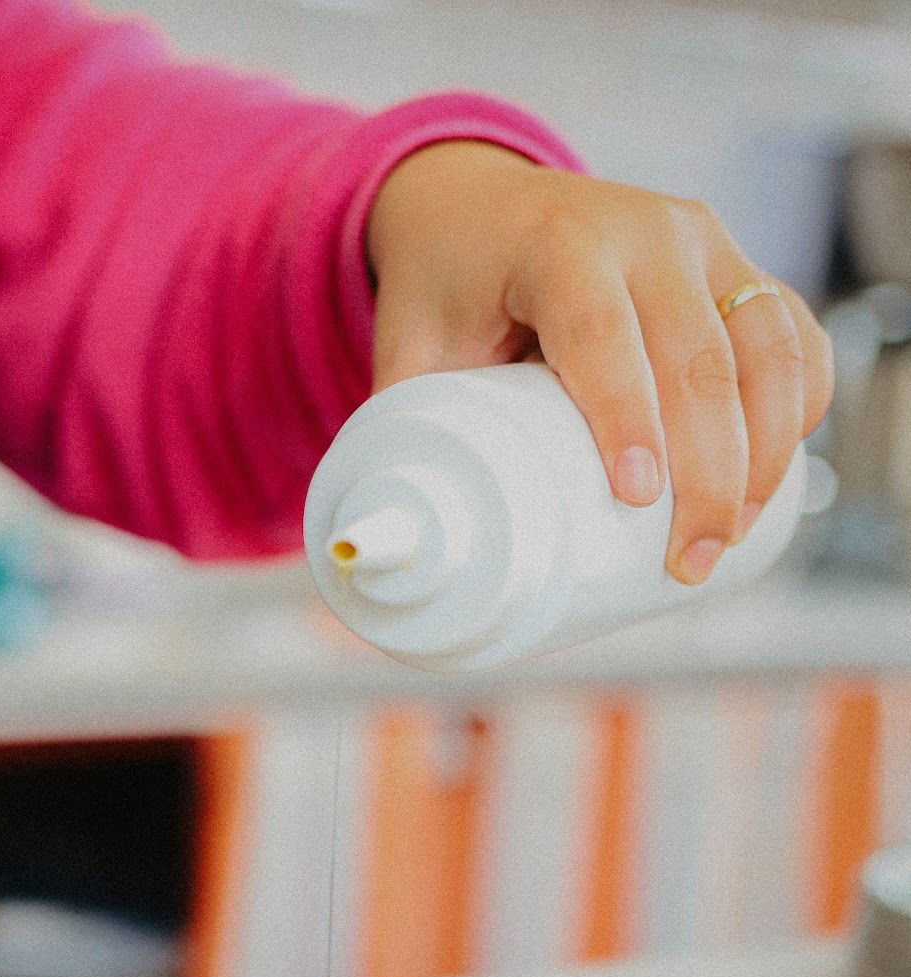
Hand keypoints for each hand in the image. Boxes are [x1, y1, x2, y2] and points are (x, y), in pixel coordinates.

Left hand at [366, 142, 832, 582]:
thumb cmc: (442, 290)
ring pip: (765, 347)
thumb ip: (397, 436)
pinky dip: (797, 404)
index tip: (638, 498)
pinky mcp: (737, 266)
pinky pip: (790, 336)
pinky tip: (776, 473)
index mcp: (559, 242)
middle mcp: (646, 231)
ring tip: (732, 538)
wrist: (480, 204)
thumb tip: (391, 548)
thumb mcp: (405, 351)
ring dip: (765, 450)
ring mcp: (704, 243)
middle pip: (698, 356)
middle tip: (688, 561)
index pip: (602, 331)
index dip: (625, 415)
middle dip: (709, 471)